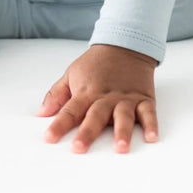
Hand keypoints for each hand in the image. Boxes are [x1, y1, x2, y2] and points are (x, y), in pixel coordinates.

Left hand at [36, 43, 158, 152]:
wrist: (124, 45)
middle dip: (87, 132)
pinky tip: (152, 137)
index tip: (49, 139)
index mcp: (86, 92)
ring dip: (122, 131)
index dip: (59, 125)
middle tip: (79, 148)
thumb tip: (40, 113)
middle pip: (95, 116)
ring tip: (120, 148)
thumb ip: (57, 94)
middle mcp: (106, 97)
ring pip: (123, 116)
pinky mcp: (143, 99)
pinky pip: (148, 113)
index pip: (70, 111)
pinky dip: (151, 125)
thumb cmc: (95, 64)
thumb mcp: (72, 74)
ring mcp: (125, 99)